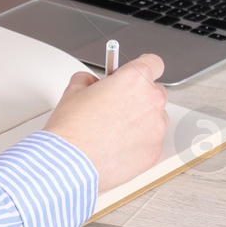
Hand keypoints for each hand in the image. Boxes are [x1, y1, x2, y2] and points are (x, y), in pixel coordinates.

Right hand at [41, 53, 168, 194]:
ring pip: (155, 118)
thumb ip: (88, 80)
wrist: (69, 164)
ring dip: (141, 120)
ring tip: (115, 130)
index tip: (136, 73)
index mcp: (134, 80)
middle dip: (139, 96)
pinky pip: (151, 141)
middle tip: (117, 105)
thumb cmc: (72, 130)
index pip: (153, 63)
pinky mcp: (154, 152)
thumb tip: (91, 83)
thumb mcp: (73, 91)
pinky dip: (139, 142)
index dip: (142, 66)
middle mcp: (150, 101)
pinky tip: (117, 146)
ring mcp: (155, 128)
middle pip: (155, 91)